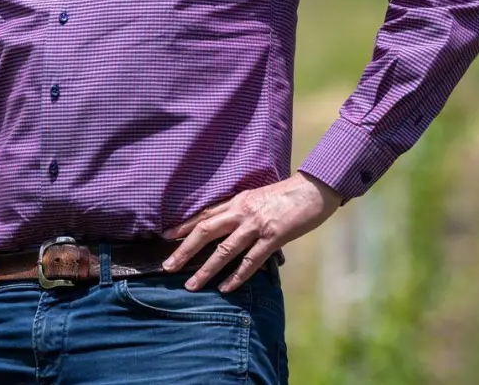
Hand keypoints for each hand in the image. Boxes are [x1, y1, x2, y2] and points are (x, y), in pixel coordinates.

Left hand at [162, 172, 341, 291]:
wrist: (313, 189)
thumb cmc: (287, 194)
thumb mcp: (257, 198)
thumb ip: (242, 211)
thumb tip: (229, 226)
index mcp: (237, 201)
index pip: (204, 215)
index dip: (183, 226)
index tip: (165, 236)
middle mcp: (241, 212)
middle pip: (205, 231)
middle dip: (184, 250)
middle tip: (168, 267)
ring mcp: (256, 225)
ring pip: (224, 250)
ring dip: (205, 270)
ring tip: (191, 286)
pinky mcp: (273, 237)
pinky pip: (250, 261)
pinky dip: (236, 276)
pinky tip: (225, 288)